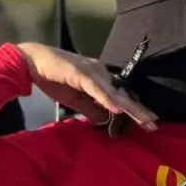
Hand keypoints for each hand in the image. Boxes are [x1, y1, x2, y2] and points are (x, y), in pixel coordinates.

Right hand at [14, 43, 156, 128]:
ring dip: (129, 108)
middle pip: (122, 95)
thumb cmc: (52, 77)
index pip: (120, 96)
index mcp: (98, 78)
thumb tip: (105, 120)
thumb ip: (90, 109)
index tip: (148, 121)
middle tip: (154, 124)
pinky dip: (107, 100)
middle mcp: (99, 73)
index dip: (134, 108)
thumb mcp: (74, 100)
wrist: (31, 61)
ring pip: (114, 93)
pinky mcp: (80, 74)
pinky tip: (118, 109)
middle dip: (138, 110)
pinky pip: (96, 89)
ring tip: (143, 120)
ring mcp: (90, 72)